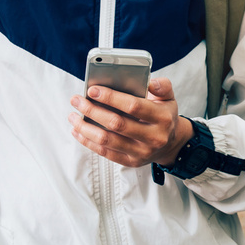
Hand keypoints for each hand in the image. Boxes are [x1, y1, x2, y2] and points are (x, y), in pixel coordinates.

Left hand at [68, 77, 193, 167]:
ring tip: (73, 116)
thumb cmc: (164, 115)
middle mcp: (153, 137)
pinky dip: (88, 142)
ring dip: (85, 128)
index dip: (111, 97)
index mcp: (162, 118)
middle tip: (77, 100)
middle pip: (116, 124)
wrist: (172, 143)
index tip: (92, 90)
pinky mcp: (132, 162)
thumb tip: (149, 82)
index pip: (133, 106)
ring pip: (107, 140)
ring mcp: (142, 152)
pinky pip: (105, 152)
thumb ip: (162, 86)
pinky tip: (78, 131)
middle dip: (92, 111)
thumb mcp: (169, 98)